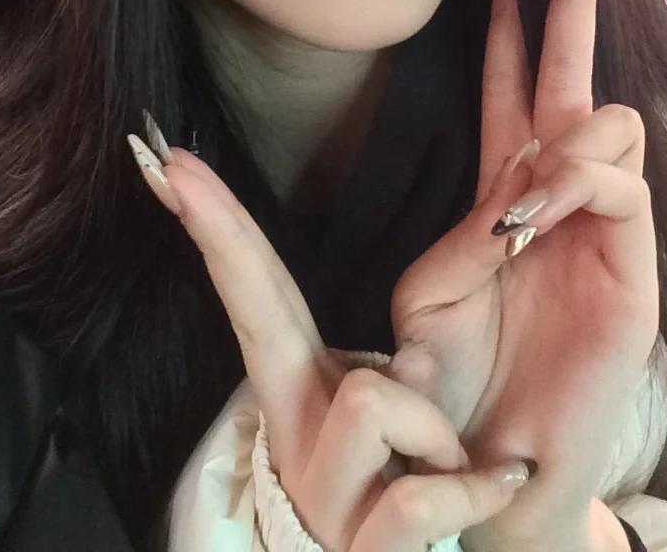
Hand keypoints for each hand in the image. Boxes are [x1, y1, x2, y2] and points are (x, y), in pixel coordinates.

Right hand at [127, 130, 534, 550]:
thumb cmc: (402, 502)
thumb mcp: (403, 429)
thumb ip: (398, 386)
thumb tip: (411, 365)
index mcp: (304, 395)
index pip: (256, 293)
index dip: (217, 226)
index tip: (169, 160)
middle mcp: (293, 436)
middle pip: (257, 315)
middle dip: (221, 230)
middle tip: (171, 155)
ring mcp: (319, 496)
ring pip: (370, 400)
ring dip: (433, 427)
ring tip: (449, 460)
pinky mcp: (361, 551)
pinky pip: (419, 493)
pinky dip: (473, 486)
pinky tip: (497, 482)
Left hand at [388, 0, 659, 549]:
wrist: (488, 454)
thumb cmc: (456, 371)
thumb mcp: (436, 284)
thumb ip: (473, 221)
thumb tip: (520, 184)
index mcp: (504, 185)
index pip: (514, 79)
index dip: (516, 17)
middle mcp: (557, 190)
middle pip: (572, 67)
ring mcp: (602, 223)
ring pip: (605, 121)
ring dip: (558, 142)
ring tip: (520, 207)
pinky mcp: (635, 264)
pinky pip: (618, 184)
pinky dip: (575, 186)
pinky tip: (537, 217)